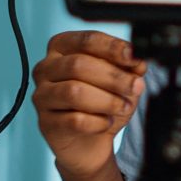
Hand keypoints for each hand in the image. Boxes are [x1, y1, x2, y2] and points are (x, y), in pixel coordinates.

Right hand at [32, 30, 147, 180]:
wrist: (90, 140)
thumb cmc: (101, 102)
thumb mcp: (119, 80)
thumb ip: (128, 67)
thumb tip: (138, 60)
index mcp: (62, 47)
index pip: (86, 40)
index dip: (112, 47)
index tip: (133, 57)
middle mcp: (46, 68)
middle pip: (78, 65)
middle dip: (113, 76)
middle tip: (135, 87)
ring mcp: (42, 95)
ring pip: (74, 92)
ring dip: (107, 100)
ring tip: (123, 106)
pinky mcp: (45, 122)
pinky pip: (73, 120)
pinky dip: (96, 122)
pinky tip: (106, 122)